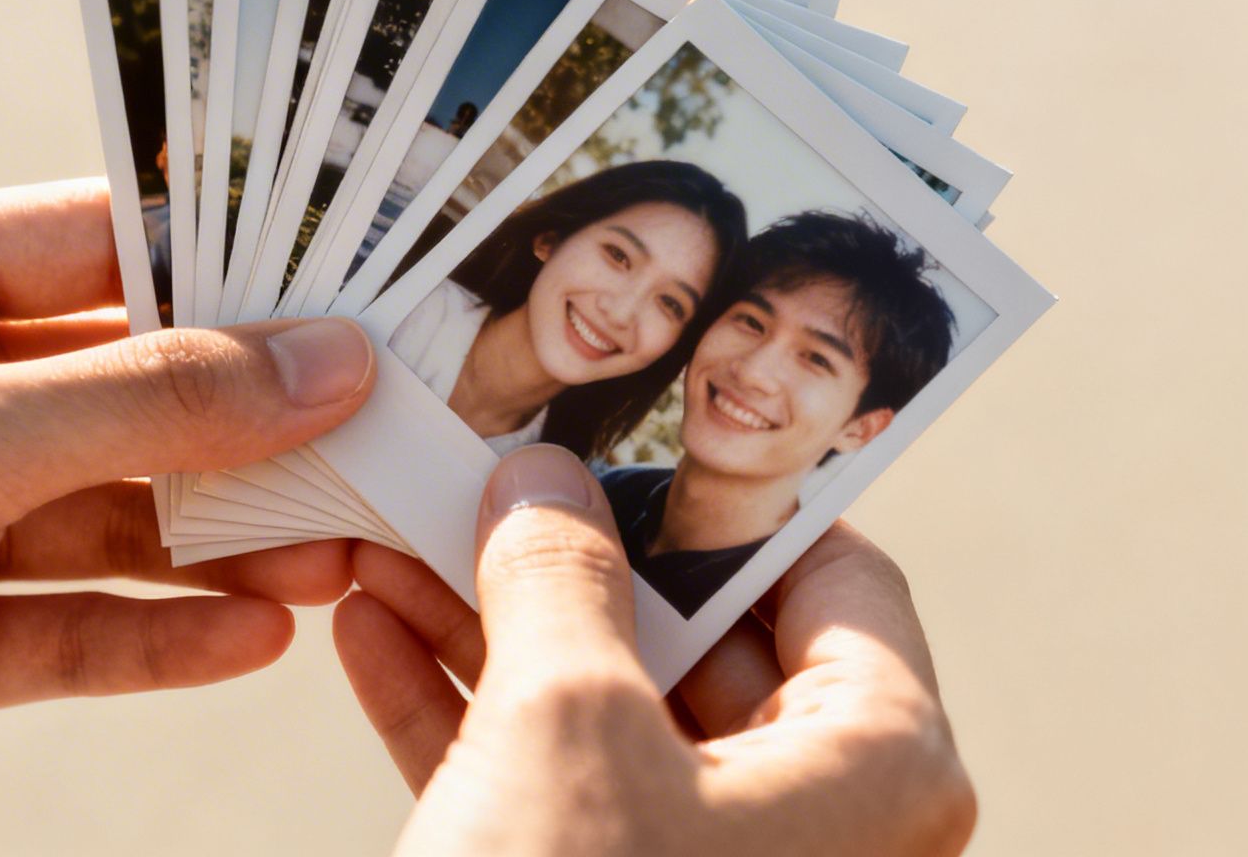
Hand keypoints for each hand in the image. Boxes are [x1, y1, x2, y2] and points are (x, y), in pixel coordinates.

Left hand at [0, 179, 374, 855]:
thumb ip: (148, 403)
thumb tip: (318, 360)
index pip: (101, 244)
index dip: (229, 264)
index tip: (351, 283)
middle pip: (131, 388)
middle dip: (247, 421)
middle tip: (374, 430)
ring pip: (120, 510)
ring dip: (225, 535)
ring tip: (336, 547)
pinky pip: (80, 619)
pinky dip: (162, 630)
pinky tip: (252, 635)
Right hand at [333, 445, 974, 855]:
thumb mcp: (565, 723)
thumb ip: (558, 579)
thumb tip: (542, 484)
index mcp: (876, 764)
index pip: (834, 570)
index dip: (727, 493)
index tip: (630, 429)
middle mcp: (809, 818)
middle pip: (695, 632)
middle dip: (571, 550)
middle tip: (488, 469)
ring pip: (602, 705)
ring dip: (491, 618)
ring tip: (401, 530)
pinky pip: (541, 782)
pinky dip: (458, 707)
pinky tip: (372, 630)